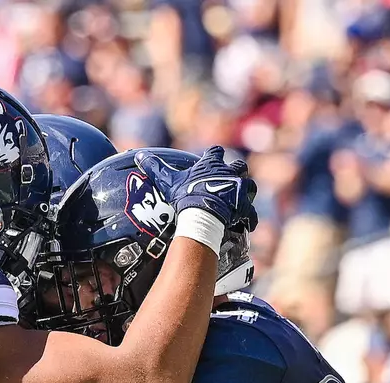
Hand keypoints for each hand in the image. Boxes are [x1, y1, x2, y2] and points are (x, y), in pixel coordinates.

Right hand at [142, 145, 258, 232]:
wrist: (203, 212)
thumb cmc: (186, 194)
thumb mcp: (168, 180)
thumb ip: (155, 167)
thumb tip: (139, 154)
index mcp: (212, 164)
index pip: (216, 152)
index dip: (214, 155)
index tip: (212, 157)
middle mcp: (229, 173)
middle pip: (239, 166)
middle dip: (236, 171)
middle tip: (230, 180)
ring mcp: (239, 189)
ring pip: (250, 186)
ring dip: (245, 191)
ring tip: (239, 199)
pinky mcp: (244, 206)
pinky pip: (250, 212)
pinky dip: (249, 217)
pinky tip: (246, 223)